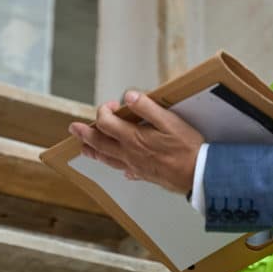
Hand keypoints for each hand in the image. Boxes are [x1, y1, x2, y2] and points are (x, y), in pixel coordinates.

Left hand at [68, 90, 203, 195]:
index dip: (103, 112)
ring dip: (94, 152)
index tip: (109, 105)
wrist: (199, 174)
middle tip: (74, 129)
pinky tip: (122, 169)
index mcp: (134, 138)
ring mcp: (136, 167)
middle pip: (101, 144)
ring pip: (109, 159)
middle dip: (86, 134)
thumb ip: (148, 108)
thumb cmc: (187, 147)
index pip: (107, 123)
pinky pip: (126, 171)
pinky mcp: (146, 175)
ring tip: (84, 149)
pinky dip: (119, 167)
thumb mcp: (170, 121)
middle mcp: (130, 154)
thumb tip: (129, 96)